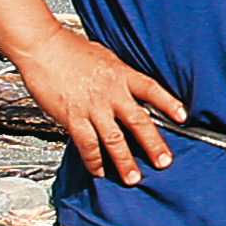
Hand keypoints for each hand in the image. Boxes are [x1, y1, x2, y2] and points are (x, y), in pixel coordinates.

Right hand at [18, 25, 185, 182]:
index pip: (151, 89)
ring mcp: (92, 106)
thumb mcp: (104, 57)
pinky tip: (99, 171)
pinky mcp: (73, 117)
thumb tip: (128, 88)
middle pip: (138, 121)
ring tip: (133, 178)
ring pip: (114, 138)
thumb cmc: (69, 48)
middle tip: (163, 162)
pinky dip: (93, 160)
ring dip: (124, 160)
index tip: (182, 117)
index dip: (168, 102)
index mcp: (121, 74)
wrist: (43, 47)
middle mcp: (110, 92)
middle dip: (153, 144)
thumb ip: (118, 75)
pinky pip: (86, 143)